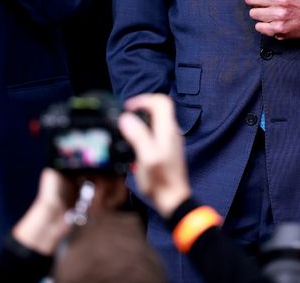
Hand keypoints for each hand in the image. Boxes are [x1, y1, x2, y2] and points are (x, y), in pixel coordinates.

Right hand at [118, 94, 189, 217]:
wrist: (173, 199)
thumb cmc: (160, 181)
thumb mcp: (146, 157)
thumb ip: (138, 135)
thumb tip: (126, 118)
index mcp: (167, 131)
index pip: (161, 101)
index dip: (144, 99)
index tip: (129, 108)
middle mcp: (172, 132)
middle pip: (160, 108)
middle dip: (141, 108)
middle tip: (126, 116)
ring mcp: (171, 141)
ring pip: (158, 120)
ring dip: (143, 120)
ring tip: (128, 128)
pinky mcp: (169, 149)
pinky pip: (157, 131)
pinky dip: (145, 131)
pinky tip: (135, 143)